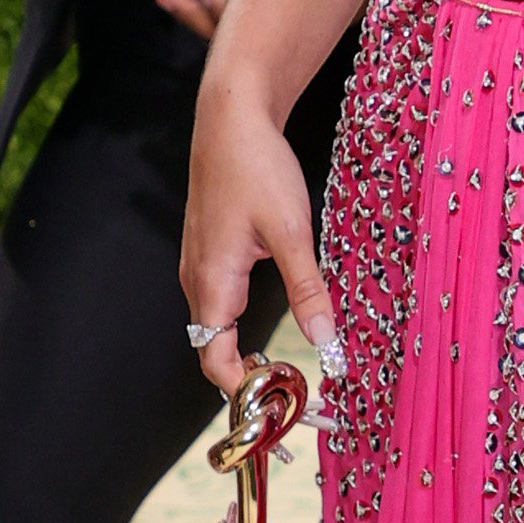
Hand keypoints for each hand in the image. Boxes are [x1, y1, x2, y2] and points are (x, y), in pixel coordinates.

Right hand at [181, 79, 334, 405]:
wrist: (230, 118)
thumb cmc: (257, 167)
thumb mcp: (292, 231)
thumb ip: (308, 290)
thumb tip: (326, 343)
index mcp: (212, 282)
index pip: (216, 362)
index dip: (246, 391)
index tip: (285, 404)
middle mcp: (197, 281)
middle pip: (212, 352)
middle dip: (249, 379)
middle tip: (295, 394)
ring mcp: (199, 268)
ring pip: (215, 330)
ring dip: (244, 354)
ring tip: (286, 370)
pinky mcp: (209, 255)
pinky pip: (218, 307)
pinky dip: (240, 329)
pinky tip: (272, 327)